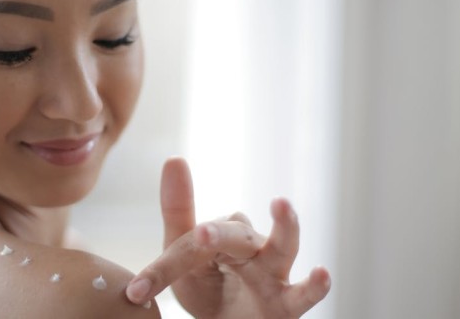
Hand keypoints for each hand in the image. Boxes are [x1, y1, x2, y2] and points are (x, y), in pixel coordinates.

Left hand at [125, 157, 330, 318]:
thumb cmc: (208, 285)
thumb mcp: (185, 255)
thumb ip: (178, 211)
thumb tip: (174, 156)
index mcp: (223, 234)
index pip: (193, 241)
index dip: (165, 267)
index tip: (136, 291)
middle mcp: (252, 247)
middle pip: (236, 234)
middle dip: (217, 234)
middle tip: (200, 234)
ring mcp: (273, 273)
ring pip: (283, 246)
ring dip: (284, 225)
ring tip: (281, 204)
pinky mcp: (288, 303)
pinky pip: (305, 293)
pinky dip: (316, 285)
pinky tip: (323, 273)